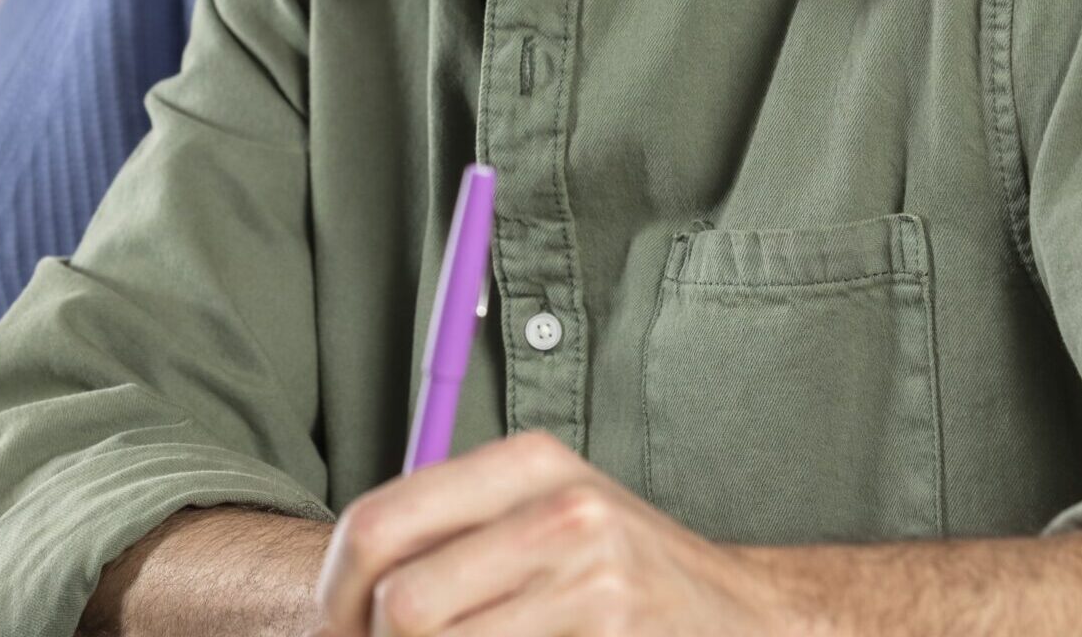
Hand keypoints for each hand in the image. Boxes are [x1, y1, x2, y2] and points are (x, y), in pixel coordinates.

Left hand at [314, 432, 790, 636]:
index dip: (336, 596)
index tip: (337, 631)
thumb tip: (339, 598)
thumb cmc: (620, 571)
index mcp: (529, 462)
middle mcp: (564, 512)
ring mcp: (596, 584)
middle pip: (402, 606)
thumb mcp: (542, 513)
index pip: (377, 525)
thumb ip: (451, 528)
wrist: (745, 616)